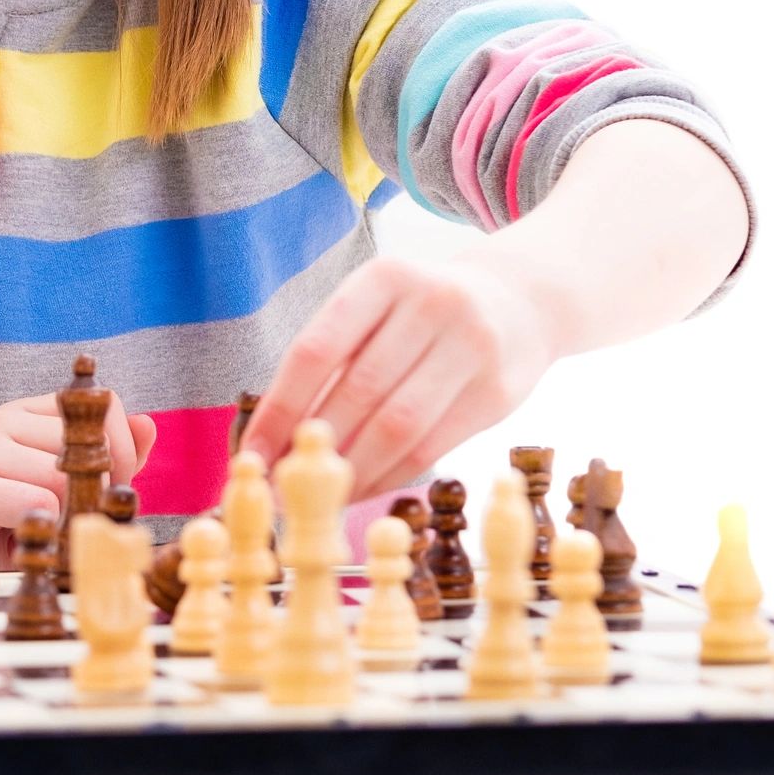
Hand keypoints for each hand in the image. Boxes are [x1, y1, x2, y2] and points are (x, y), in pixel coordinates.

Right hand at [0, 391, 156, 532]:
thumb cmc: (21, 524)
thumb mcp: (76, 490)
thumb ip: (114, 461)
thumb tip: (147, 424)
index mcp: (34, 411)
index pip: (105, 405)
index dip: (123, 452)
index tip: (109, 488)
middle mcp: (5, 416)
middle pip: (86, 445)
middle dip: (95, 491)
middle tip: (71, 519)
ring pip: (61, 475)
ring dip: (65, 514)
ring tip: (42, 527)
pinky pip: (36, 500)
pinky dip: (43, 524)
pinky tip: (23, 533)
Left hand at [238, 252, 557, 496]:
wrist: (522, 302)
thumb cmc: (423, 313)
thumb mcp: (379, 306)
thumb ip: (334, 355)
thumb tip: (273, 437)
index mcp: (385, 278)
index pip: (317, 350)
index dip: (279, 409)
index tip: (251, 456)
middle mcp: (432, 303)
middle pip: (357, 391)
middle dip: (312, 448)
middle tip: (277, 487)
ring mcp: (472, 347)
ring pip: (397, 427)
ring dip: (350, 470)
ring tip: (319, 496)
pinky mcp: (498, 392)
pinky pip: (432, 448)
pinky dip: (389, 476)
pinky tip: (362, 488)